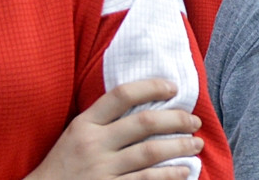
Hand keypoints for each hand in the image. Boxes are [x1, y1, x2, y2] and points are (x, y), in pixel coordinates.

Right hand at [25, 78, 203, 178]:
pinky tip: (185, 171)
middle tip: (194, 121)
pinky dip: (170, 175)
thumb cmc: (63, 164)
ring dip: (179, 147)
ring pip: (151, 152)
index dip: (150, 87)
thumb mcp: (74, 134)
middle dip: (176, 119)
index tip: (173, 87)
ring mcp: (103, 170)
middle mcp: (94, 144)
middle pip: (143, 123)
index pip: (121, 95)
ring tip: (195, 143)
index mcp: (84, 124)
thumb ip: (101, 120)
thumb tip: (142, 104)